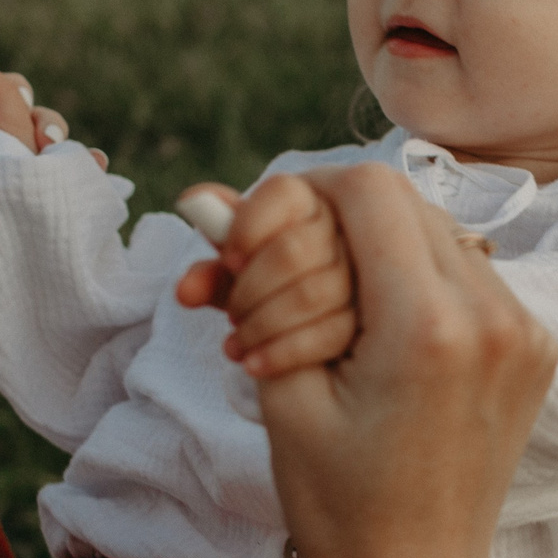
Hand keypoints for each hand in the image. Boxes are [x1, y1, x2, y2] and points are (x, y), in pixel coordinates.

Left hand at [0, 59, 69, 420]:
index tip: (7, 95)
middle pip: (12, 125)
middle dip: (34, 118)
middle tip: (45, 139)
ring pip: (33, 164)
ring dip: (57, 152)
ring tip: (72, 157)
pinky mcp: (6, 246)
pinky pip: (42, 209)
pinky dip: (68, 191)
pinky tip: (93, 179)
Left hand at [172, 176, 358, 377]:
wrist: (303, 348)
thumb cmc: (265, 294)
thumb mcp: (236, 281)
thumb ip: (212, 272)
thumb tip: (185, 280)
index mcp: (309, 205)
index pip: (284, 192)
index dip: (250, 225)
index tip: (229, 261)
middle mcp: (344, 232)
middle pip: (293, 249)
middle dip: (250, 288)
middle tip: (231, 314)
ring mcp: (364, 276)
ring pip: (313, 293)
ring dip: (263, 324)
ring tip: (239, 342)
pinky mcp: (372, 321)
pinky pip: (331, 332)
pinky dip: (284, 352)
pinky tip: (256, 364)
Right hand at [253, 165, 556, 557]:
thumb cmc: (338, 504)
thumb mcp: (281, 390)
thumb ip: (252, 282)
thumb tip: (208, 197)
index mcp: (427, 327)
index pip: (367, 190)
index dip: (301, 193)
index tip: (258, 235)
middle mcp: (494, 316)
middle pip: (401, 205)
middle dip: (326, 226)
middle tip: (271, 282)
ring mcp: (525, 331)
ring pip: (435, 234)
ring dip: (368, 254)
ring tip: (314, 320)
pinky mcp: (534, 348)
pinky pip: (466, 276)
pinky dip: (410, 284)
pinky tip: (368, 338)